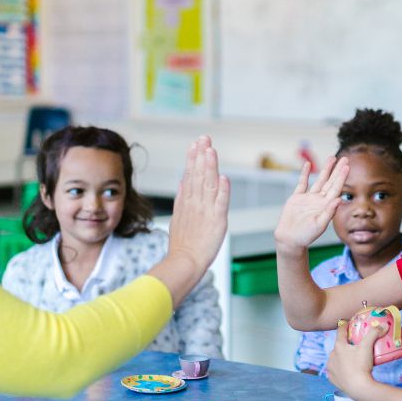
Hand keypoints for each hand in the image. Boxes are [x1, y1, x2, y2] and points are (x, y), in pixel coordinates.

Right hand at [168, 136, 229, 273]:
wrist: (185, 262)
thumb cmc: (183, 246)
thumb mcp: (177, 218)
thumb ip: (181, 199)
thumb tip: (181, 181)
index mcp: (187, 203)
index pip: (191, 176)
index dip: (193, 159)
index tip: (195, 144)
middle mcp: (196, 204)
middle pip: (198, 175)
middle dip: (201, 155)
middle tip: (204, 138)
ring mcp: (206, 211)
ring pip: (208, 184)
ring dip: (210, 167)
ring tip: (210, 150)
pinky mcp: (217, 221)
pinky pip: (220, 203)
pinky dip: (223, 190)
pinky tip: (224, 178)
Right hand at [274, 156, 348, 252]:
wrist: (290, 239)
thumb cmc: (305, 236)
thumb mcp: (319, 225)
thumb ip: (329, 212)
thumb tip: (339, 199)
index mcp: (326, 206)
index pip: (336, 188)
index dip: (341, 177)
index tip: (347, 166)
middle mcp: (319, 200)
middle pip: (331, 181)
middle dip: (337, 170)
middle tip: (345, 158)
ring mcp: (308, 198)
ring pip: (319, 180)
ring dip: (326, 169)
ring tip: (332, 158)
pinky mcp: (297, 198)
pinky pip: (302, 183)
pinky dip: (305, 174)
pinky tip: (308, 165)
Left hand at [326, 320, 383, 397]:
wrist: (359, 388)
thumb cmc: (362, 365)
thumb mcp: (368, 347)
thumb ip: (374, 334)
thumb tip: (383, 325)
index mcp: (338, 346)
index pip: (340, 331)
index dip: (345, 326)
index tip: (348, 324)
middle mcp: (331, 355)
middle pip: (338, 346)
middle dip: (345, 346)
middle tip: (355, 347)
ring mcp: (330, 367)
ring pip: (335, 359)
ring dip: (341, 358)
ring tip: (352, 361)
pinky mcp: (331, 378)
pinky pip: (335, 371)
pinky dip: (340, 370)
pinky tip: (347, 371)